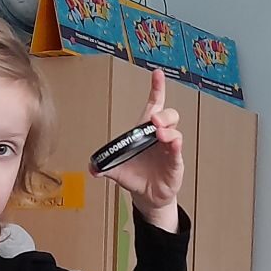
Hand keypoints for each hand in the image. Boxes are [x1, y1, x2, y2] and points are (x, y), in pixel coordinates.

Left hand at [100, 68, 183, 226]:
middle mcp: (159, 136)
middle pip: (168, 115)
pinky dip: (176, 145)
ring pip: (175, 131)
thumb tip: (92, 168)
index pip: (154, 105)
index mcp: (144, 131)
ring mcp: (169, 149)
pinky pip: (178, 151)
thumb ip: (104, 166)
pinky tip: (173, 143)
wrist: (146, 196)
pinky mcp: (175, 163)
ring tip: (160, 133)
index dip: (157, 89)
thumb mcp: (116, 169)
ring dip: (168, 129)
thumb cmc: (135, 176)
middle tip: (154, 121)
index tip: (157, 74)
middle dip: (162, 114)